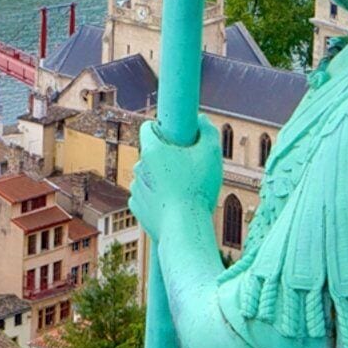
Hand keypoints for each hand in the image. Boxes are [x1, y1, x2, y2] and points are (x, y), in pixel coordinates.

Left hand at [134, 123, 223, 254]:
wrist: (184, 228)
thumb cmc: (198, 189)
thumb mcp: (211, 153)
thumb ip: (207, 130)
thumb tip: (201, 119)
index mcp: (153, 149)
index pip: (148, 128)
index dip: (161, 128)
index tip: (174, 136)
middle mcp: (140, 166)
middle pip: (150, 154)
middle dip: (165, 156)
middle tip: (185, 166)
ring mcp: (137, 187)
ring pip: (148, 175)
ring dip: (160, 178)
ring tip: (181, 188)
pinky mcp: (137, 206)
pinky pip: (146, 195)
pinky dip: (156, 197)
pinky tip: (172, 203)